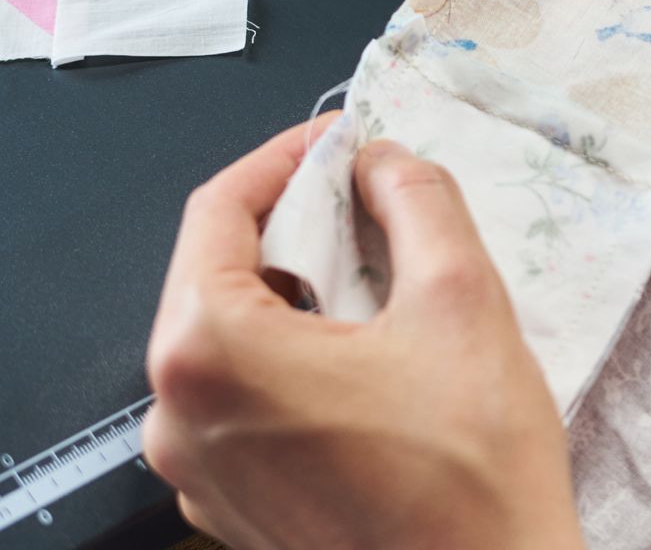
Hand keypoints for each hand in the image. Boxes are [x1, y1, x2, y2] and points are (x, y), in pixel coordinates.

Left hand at [143, 123, 581, 549]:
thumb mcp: (463, 298)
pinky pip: (245, 401)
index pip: (217, 210)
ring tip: (385, 283)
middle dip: (296, 227)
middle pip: (219, 275)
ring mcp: (198, 473)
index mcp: (211, 353)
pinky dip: (297, 360)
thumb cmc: (473, 472)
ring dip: (301, 294)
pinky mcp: (233, 507)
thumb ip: (417, 201)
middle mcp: (178, 417)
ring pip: (233, 340)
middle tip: (373, 203)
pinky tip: (373, 359)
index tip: (342, 142)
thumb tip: (384, 160)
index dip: (284, 159)